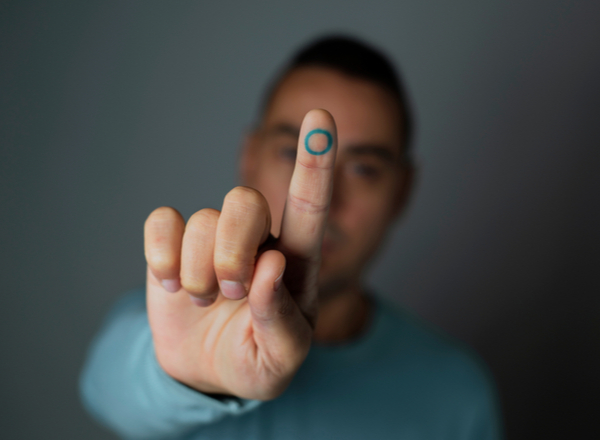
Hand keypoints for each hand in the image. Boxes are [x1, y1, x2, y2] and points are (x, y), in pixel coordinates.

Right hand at [144, 109, 336, 399]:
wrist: (207, 372)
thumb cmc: (255, 361)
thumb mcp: (279, 361)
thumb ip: (279, 320)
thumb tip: (269, 267)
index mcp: (295, 263)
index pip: (309, 205)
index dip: (315, 161)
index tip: (322, 116)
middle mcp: (257, 239)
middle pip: (245, 201)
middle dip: (231, 252)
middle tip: (229, 292)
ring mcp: (214, 238)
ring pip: (202, 218)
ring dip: (197, 271)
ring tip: (205, 299)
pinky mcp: (174, 243)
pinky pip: (162, 221)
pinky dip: (162, 255)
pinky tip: (169, 283)